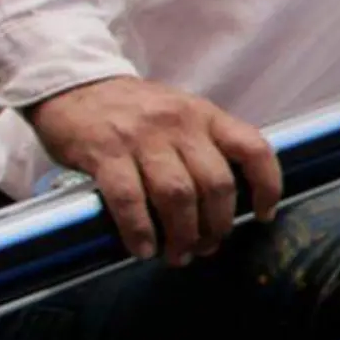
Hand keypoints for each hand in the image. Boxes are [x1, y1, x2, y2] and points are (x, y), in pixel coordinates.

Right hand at [26, 76, 283, 264]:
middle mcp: (180, 124)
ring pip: (177, 195)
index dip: (267, 186)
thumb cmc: (134, 110)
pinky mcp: (104, 152)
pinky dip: (140, 230)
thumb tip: (228, 201)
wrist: (71, 84)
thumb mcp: (181, 114)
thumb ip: (206, 146)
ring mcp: (142, 137)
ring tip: (178, 254)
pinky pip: (129, 199)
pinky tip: (143, 249)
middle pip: (216, 184)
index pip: (254, 149)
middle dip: (217, 225)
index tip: (265, 215)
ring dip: (182, 234)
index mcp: (206, 115)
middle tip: (207, 246)